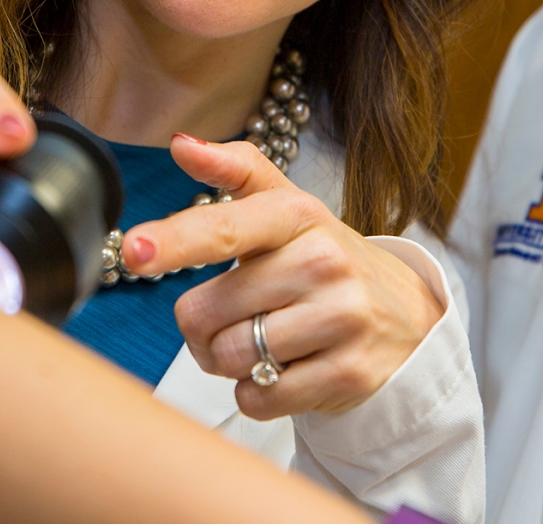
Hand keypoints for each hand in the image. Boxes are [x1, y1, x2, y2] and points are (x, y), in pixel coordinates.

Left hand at [121, 135, 442, 418]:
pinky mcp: (349, 372)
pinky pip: (259, 398)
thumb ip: (236, 173)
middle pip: (205, 311)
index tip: (135, 251)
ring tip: (265, 343)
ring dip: (229, 362)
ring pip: (229, 358)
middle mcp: (323, 261)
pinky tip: (287, 369)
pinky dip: (258, 392)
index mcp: (298, 215)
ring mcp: (341, 317)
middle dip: (204, 326)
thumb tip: (182, 144)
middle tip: (236, 317)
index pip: (226, 226)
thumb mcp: (289, 211)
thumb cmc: (325, 261)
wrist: (407, 317)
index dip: (177, 239)